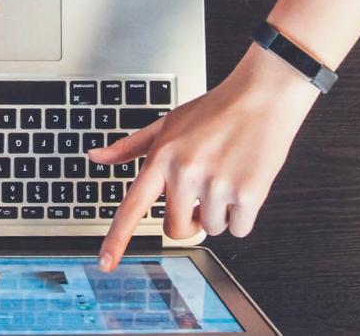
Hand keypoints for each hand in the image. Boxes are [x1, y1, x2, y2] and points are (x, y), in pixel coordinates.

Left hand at [91, 45, 319, 270]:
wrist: (263, 96)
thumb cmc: (215, 110)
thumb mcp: (167, 123)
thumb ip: (130, 146)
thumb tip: (96, 157)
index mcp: (162, 158)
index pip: (133, 207)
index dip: (117, 238)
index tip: (106, 263)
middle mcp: (186, 173)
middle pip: (176, 229)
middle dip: (189, 221)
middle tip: (202, 196)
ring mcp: (217, 185)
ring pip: (211, 228)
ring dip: (220, 213)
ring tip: (227, 177)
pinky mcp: (248, 193)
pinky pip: (239, 229)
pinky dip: (244, 215)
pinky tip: (245, 183)